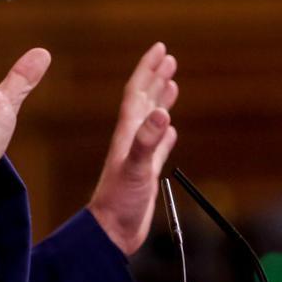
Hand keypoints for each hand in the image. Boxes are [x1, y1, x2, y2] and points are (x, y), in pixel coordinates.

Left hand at [88, 42, 178, 254]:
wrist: (109, 233)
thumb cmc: (118, 203)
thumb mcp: (134, 169)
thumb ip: (147, 142)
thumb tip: (163, 114)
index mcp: (127, 133)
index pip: (138, 92)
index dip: (148, 69)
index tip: (160, 48)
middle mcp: (132, 139)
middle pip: (145, 99)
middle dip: (156, 76)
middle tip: (169, 57)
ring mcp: (139, 155)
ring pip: (152, 119)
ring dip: (161, 99)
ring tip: (171, 82)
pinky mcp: (145, 172)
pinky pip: (158, 145)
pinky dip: (165, 133)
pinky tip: (171, 129)